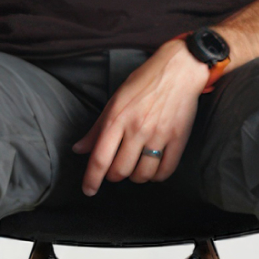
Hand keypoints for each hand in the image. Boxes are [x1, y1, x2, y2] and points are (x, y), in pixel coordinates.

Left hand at [71, 44, 209, 194]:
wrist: (179, 69)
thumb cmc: (144, 82)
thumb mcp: (115, 100)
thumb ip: (97, 128)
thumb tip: (79, 149)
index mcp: (117, 118)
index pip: (99, 158)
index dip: (91, 179)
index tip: (88, 190)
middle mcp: (137, 128)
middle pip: (120, 171)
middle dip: (114, 176)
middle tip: (116, 170)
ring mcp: (159, 134)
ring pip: (142, 174)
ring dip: (135, 177)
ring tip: (135, 167)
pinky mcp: (178, 138)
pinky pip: (165, 171)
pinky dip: (156, 176)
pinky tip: (153, 169)